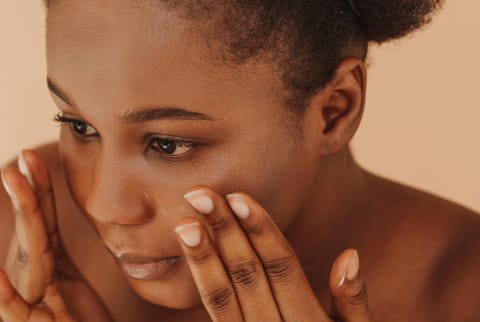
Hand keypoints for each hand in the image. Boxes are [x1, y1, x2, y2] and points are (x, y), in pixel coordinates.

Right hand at [0, 150, 111, 321]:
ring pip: (29, 256)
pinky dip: (6, 294)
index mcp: (44, 265)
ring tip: (13, 182)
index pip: (42, 220)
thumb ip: (60, 257)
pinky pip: (17, 309)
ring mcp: (32, 300)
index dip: (38, 190)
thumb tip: (74, 222)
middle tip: (22, 159)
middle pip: (33, 229)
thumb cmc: (79, 318)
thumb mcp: (70, 281)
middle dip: (27, 193)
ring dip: (23, 217)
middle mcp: (33, 277)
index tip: (33, 159)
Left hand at [177, 187, 371, 321]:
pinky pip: (215, 315)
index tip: (239, 197)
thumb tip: (350, 254)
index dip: (260, 231)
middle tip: (200, 194)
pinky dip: (202, 282)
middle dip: (223, 232)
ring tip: (186, 223)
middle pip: (248, 275)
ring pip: (223, 297)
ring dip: (203, 257)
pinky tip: (191, 254)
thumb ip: (354, 303)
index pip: (281, 267)